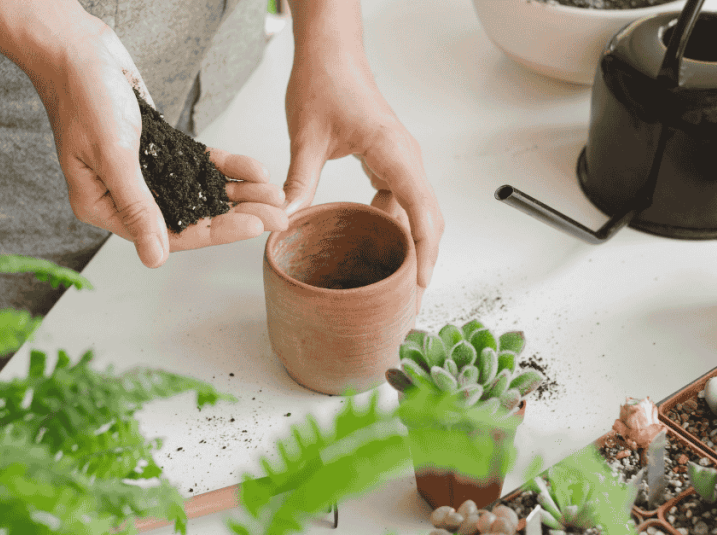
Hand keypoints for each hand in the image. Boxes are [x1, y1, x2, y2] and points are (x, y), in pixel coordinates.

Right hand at [0, 0, 287, 268]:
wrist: (74, 47)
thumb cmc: (83, 96)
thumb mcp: (113, 154)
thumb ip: (137, 206)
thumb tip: (154, 258)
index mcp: (104, 206)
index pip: (170, 233)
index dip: (216, 232)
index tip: (253, 226)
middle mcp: (126, 194)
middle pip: (192, 216)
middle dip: (238, 217)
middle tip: (280, 217)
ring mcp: (144, 172)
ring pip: (200, 193)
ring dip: (239, 195)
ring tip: (277, 196)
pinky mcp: (159, 148)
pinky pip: (199, 165)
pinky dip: (227, 168)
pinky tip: (256, 171)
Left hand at [282, 38, 442, 308]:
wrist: (331, 53)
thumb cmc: (325, 82)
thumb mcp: (306, 135)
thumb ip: (300, 179)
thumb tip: (288, 218)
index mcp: (393, 152)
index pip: (421, 210)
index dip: (424, 251)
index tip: (420, 283)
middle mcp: (406, 157)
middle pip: (428, 217)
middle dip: (423, 258)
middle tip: (408, 299)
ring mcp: (401, 159)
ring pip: (418, 210)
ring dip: (412, 243)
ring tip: (396, 281)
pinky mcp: (390, 159)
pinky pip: (402, 199)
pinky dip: (396, 224)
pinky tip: (375, 241)